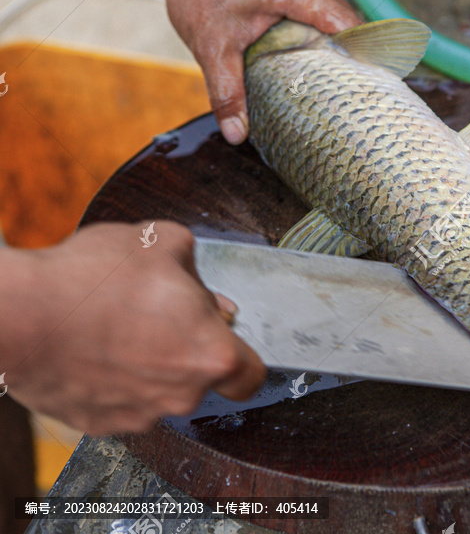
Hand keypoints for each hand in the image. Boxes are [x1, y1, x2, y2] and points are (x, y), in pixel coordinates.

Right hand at [0, 221, 266, 434]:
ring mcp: (139, 414)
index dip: (243, 355)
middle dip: (187, 348)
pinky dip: (113, 379)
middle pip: (201, 377)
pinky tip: (93, 348)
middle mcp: (182, 394)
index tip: (226, 340)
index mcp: (210, 354)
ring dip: (149, 364)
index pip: (251, 375)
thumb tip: (198, 285)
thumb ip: (194, 266)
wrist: (19, 316)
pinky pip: (120, 401)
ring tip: (117, 325)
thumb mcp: (162, 242)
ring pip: (160, 390)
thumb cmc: (93, 279)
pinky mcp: (99, 423)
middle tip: (159, 314)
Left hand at [152, 0, 361, 143]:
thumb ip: (228, 91)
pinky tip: (312, 63)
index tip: (365, 92)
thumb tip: (237, 133)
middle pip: (351, 28)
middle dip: (351, 63)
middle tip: (350, 99)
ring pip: (338, 22)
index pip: (352, 29)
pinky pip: (322, 15)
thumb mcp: (212, 46)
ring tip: (335, 87)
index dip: (363, 62)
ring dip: (336, 51)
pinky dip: (322, 39)